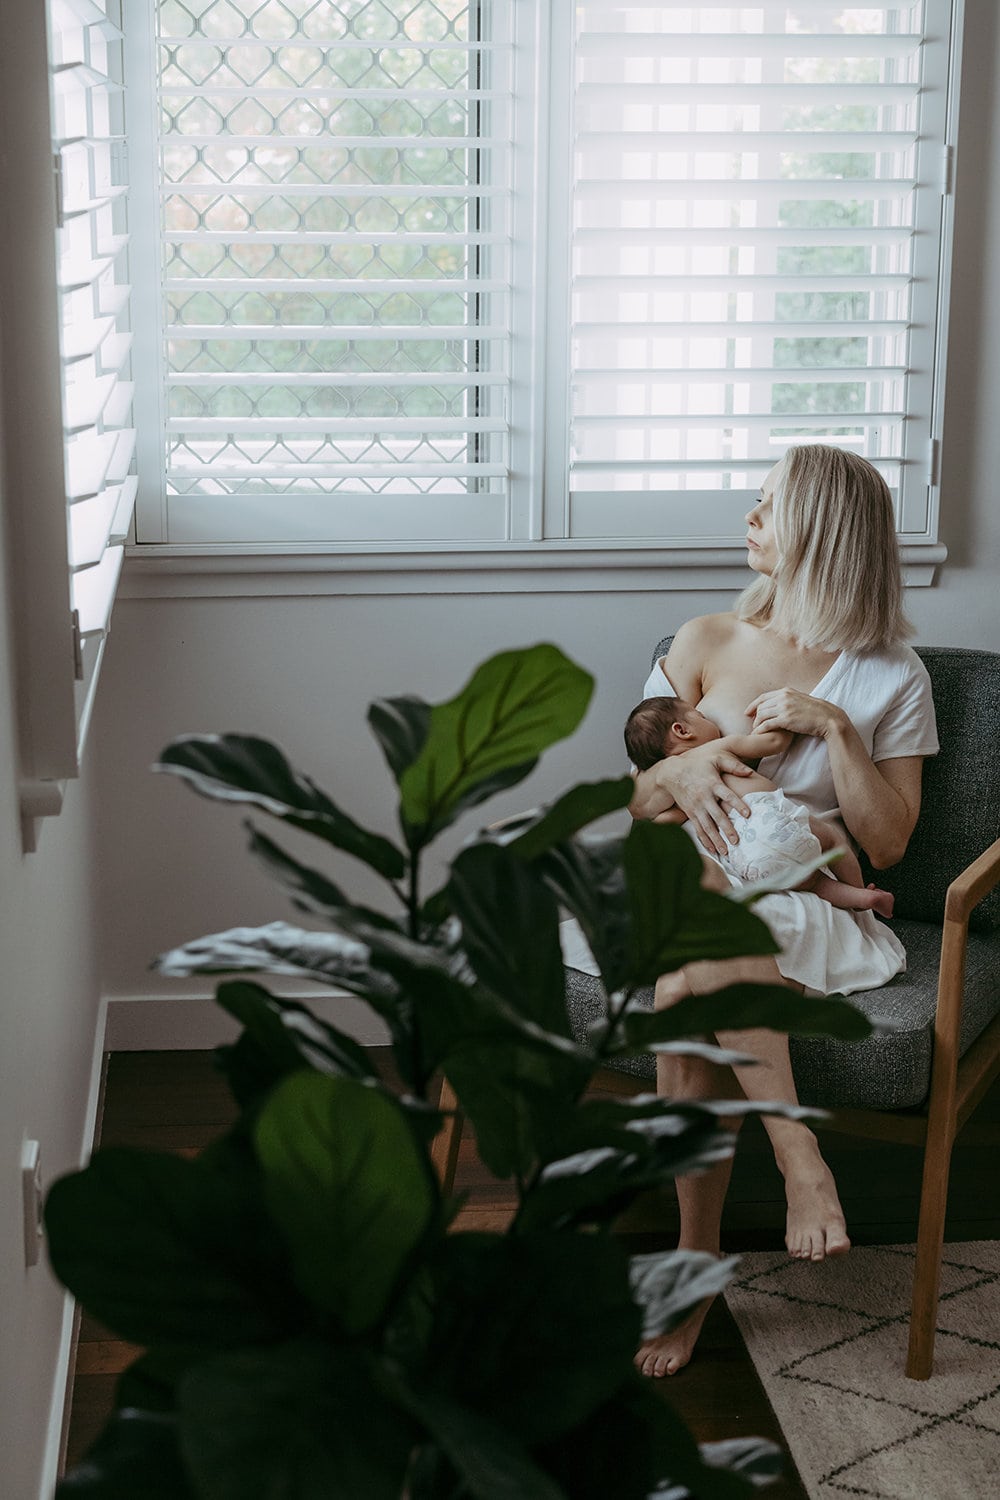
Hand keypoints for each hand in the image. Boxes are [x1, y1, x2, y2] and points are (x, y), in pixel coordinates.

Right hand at [631, 742, 753, 855]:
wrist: (672, 773)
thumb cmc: (698, 765)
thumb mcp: (715, 759)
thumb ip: (733, 765)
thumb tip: (750, 772)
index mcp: (712, 784)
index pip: (727, 795)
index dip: (737, 804)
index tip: (748, 814)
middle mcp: (704, 797)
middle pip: (717, 816)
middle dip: (727, 829)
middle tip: (737, 841)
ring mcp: (696, 807)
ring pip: (707, 826)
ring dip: (716, 840)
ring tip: (725, 852)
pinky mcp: (690, 813)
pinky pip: (698, 829)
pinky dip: (705, 841)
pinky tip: (712, 850)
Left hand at [745, 687, 845, 740]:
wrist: (827, 718)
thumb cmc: (816, 712)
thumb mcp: (800, 700)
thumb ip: (789, 700)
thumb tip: (780, 705)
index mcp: (786, 691)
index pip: (763, 697)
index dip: (753, 705)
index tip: (748, 712)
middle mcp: (784, 697)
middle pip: (761, 706)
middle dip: (754, 716)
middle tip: (752, 724)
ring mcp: (784, 707)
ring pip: (762, 715)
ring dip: (756, 724)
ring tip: (755, 731)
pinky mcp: (786, 719)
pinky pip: (766, 724)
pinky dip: (760, 730)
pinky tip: (758, 734)